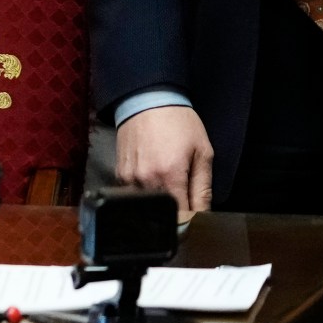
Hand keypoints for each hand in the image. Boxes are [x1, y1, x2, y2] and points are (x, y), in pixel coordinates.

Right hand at [115, 105, 213, 219]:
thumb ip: (203, 188)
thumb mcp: (202, 152)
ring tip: (168, 183)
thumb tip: (203, 216)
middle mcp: (145, 181)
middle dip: (176, 212)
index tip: (197, 219)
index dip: (191, 222)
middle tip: (186, 199)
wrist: (147, 100)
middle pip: (162, 214)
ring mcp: (128, 178)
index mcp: (170, 177)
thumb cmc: (179, 123)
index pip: (181, 218)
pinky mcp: (119, 174)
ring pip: (146, 206)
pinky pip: (133, 194)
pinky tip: (153, 176)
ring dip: (159, 202)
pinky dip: (146, 192)